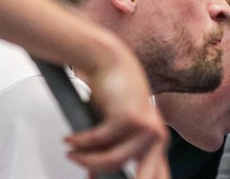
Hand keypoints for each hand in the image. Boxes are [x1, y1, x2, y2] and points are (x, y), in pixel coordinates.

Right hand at [65, 44, 169, 177]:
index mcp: (156, 144)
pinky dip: (81, 142)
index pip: (158, 177)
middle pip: (146, 178)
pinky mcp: (129, 117)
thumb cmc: (114, 95)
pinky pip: (99, 142)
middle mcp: (157, 137)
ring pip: (112, 161)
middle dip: (112, 173)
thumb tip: (94, 175)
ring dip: (86, 159)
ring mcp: (146, 127)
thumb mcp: (114, 131)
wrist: (111, 61)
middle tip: (93, 177)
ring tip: (72, 154)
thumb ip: (111, 154)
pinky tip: (70, 140)